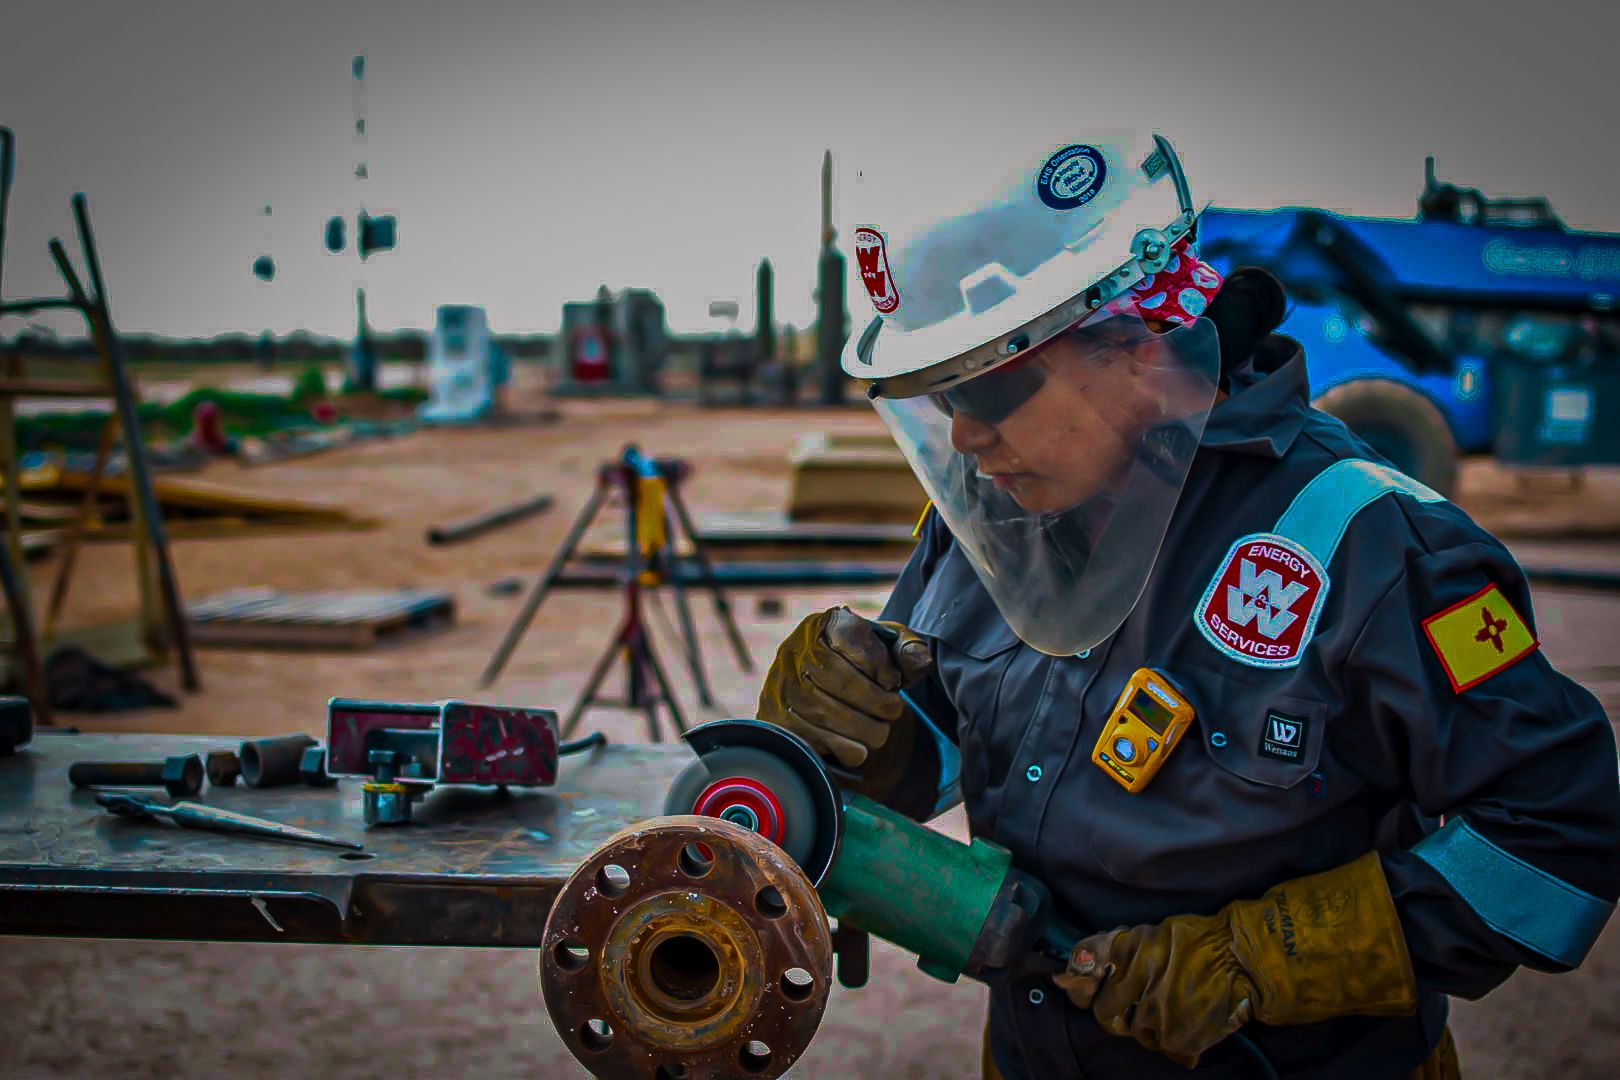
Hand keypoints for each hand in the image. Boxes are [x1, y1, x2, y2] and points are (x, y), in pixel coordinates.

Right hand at [756, 606, 931, 794]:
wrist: (822, 692)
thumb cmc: (863, 668)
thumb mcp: (888, 650)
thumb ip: (908, 650)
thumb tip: (919, 660)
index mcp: (824, 624)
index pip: (850, 634)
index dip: (878, 662)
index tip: (893, 680)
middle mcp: (795, 650)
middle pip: (835, 676)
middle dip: (874, 700)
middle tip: (894, 711)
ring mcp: (781, 686)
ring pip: (821, 710)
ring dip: (861, 728)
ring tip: (880, 732)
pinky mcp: (776, 720)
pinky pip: (809, 738)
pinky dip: (842, 748)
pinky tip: (859, 748)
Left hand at [1053, 853, 1415, 1066]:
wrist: (1252, 962)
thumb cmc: (1206, 942)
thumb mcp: (1157, 932)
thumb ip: (1113, 948)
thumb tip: (1070, 968)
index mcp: (1130, 947)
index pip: (1083, 965)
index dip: (1075, 978)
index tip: (1072, 982)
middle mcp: (1137, 979)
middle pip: (1103, 1010)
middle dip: (1114, 1007)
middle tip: (1138, 999)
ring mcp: (1157, 1012)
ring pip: (1132, 1031)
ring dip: (1146, 1022)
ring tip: (1171, 1005)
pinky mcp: (1177, 1038)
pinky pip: (1162, 1047)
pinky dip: (1173, 1038)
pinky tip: (1187, 1020)